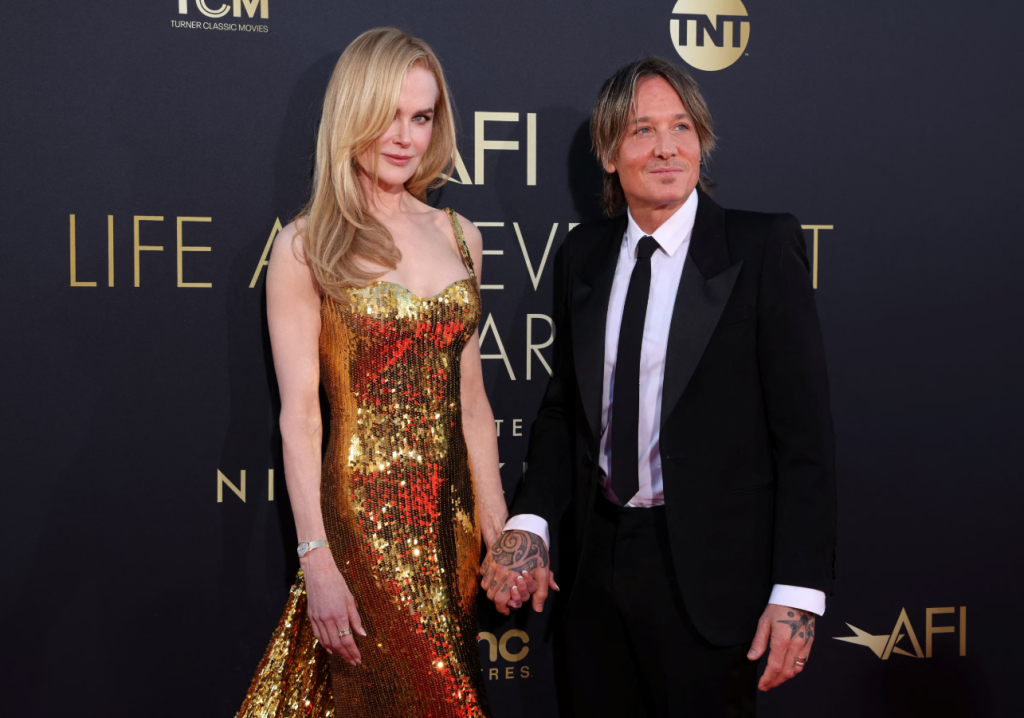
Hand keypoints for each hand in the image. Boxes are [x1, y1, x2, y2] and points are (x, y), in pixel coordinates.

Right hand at [302, 547, 365, 665]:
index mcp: (339, 615)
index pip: (347, 640)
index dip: (353, 652)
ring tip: (344, 657)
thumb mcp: (350, 599)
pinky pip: (317, 635)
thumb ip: (355, 618)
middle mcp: (327, 619)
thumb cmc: (337, 582)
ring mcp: (317, 618)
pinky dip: (324, 644)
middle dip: (346, 655)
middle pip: (337, 644)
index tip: (358, 659)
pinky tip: (330, 648)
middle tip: (353, 662)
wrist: (318, 571)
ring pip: (326, 642)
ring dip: (336, 652)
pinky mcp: (311, 616)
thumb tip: (362, 634)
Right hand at [479, 530, 557, 614]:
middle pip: (490, 595)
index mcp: (512, 578)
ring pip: (485, 585)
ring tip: (500, 589)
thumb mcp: (543, 573)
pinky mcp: (489, 556)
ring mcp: (493, 563)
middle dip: (498, 601)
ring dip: (491, 590)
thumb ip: (541, 593)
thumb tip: (538, 609)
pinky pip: (482, 572)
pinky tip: (495, 577)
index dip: (502, 609)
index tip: (507, 610)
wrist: (527, 530)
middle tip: (505, 600)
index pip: (500, 601)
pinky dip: (486, 578)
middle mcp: (500, 572)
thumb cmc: (536, 551)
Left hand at [748, 603, 815, 690]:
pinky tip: (787, 670)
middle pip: (786, 672)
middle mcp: (795, 646)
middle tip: (766, 686)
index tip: (761, 685)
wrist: (798, 596)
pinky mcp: (810, 643)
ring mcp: (804, 645)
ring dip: (785, 678)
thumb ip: (758, 642)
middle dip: (775, 682)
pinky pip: (803, 662)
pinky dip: (794, 670)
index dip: (767, 679)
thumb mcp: (763, 622)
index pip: (774, 667)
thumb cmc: (778, 607)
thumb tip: (751, 658)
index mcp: (782, 641)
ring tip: (775, 680)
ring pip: (796, 670)